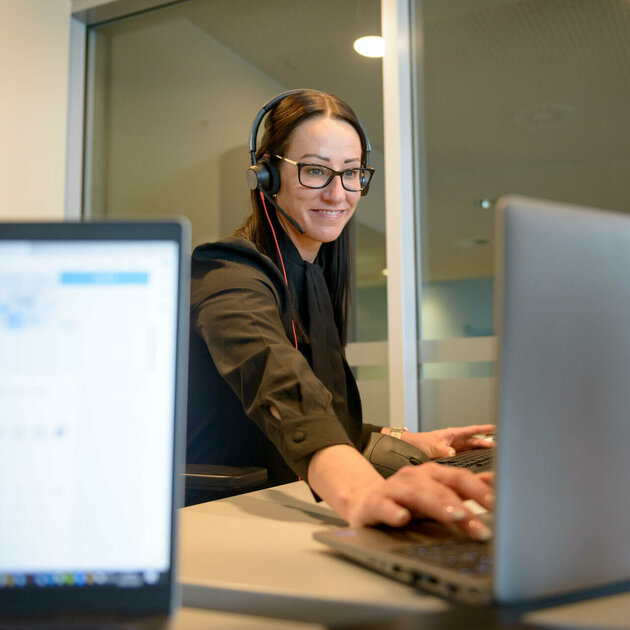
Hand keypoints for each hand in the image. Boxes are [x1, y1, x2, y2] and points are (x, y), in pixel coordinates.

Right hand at [345, 463, 494, 540]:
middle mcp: (414, 477)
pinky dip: (393, 512)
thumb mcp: (436, 494)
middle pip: (442, 487)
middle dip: (464, 505)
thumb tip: (495, 482)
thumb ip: (464, 490)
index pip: (459, 478)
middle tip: (481, 526)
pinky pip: (384, 507)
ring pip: (418, 494)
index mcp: (431, 474)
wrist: (365, 502)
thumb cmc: (406, 502)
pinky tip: (402, 519)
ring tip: (457, 518)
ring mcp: (393, 489)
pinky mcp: (374, 504)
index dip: (480, 490)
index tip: (500, 505)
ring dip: (438, 506)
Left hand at [401, 424, 495, 458]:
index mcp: (454, 434)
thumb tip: (453, 453)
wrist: (412, 448)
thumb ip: (443, 450)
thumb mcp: (432, 446)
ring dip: (483, 450)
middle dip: (488, 442)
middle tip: (502, 445)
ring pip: (473, 448)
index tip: (496, 428)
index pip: (473, 430)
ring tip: (496, 454)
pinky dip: (475, 457)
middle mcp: (457, 440)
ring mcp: (456, 447)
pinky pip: (468, 455)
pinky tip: (481, 462)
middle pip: (476, 441)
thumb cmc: (421, 443)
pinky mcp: (453, 455)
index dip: (485, 429)